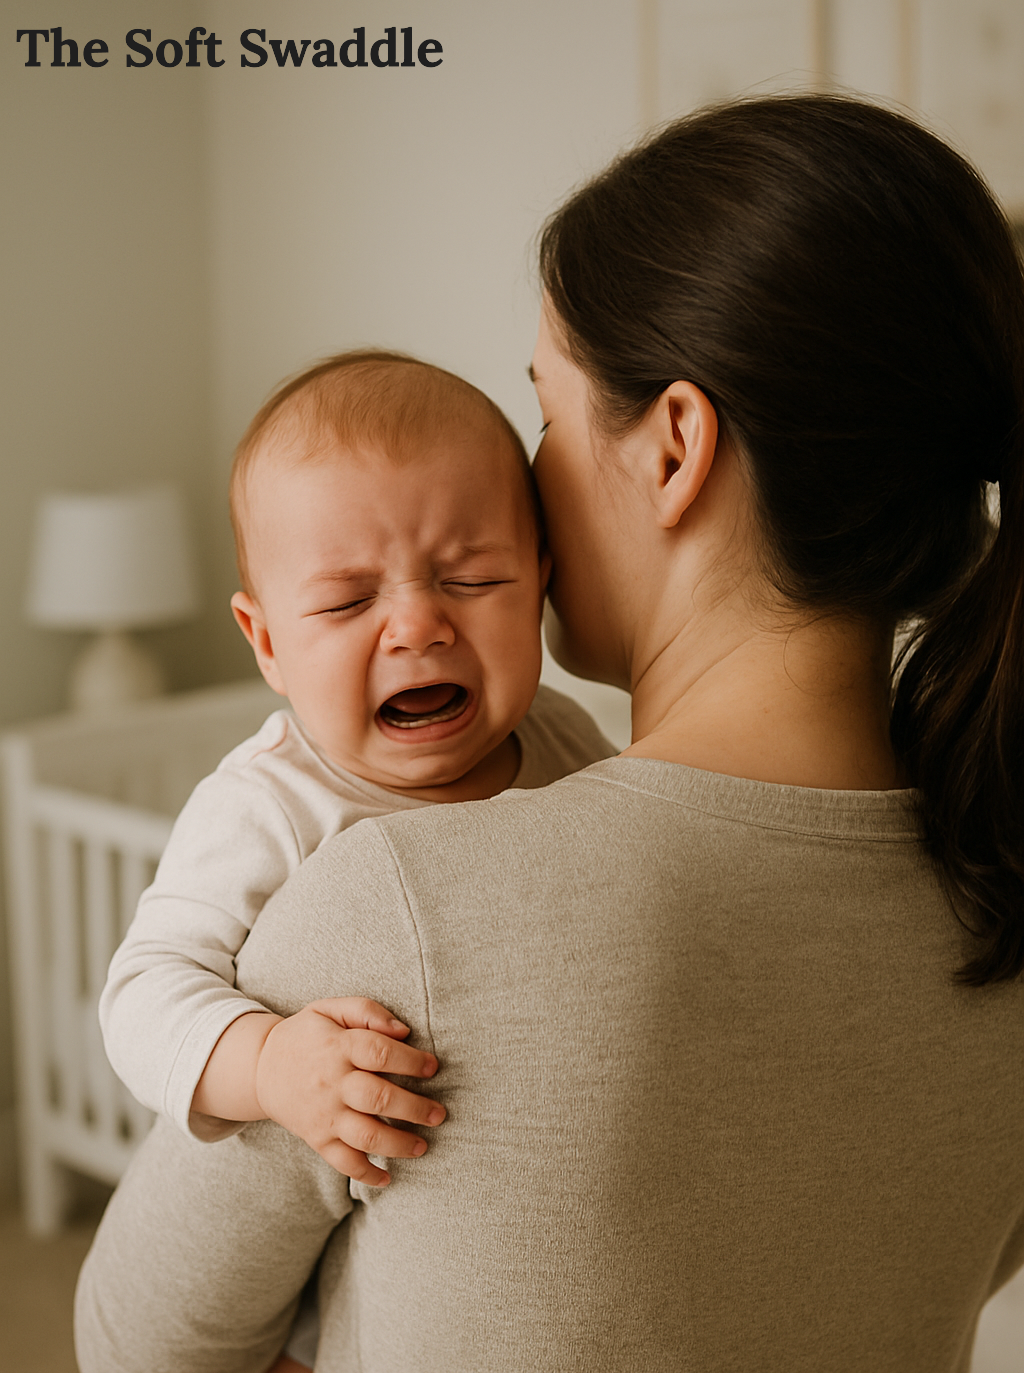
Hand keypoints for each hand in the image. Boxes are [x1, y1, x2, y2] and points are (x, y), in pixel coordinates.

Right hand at [254, 997, 444, 1184]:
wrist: (259, 1068)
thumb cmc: (306, 1035)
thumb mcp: (329, 1009)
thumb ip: (367, 1012)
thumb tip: (404, 1031)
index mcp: (338, 1047)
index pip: (379, 1052)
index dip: (410, 1060)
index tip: (432, 1068)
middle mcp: (332, 1083)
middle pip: (378, 1098)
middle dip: (414, 1108)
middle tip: (439, 1114)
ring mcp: (324, 1115)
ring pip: (365, 1135)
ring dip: (398, 1144)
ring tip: (423, 1145)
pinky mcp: (317, 1139)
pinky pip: (342, 1162)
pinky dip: (366, 1174)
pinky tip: (388, 1177)